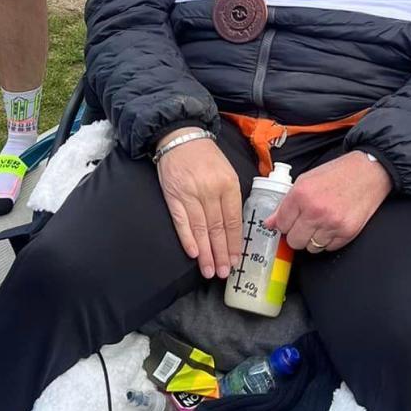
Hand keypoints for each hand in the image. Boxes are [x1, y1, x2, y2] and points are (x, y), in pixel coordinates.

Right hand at [155, 135, 243, 278]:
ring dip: (206, 253)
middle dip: (221, 253)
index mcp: (228, 184)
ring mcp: (190, 194)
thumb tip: (235, 226)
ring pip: (201, 229)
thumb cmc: (206, 156)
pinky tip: (193, 253)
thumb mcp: (228, 171)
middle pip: (217, 228)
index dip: (234, 243)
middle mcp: (210, 191)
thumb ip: (232, 197)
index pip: (233, 220)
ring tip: (210, 270)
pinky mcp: (173, 196)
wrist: (181, 137)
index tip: (236, 260)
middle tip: (224, 272)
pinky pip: (181, 221)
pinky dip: (187, 238)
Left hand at [264, 151, 391, 252]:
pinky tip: (333, 225)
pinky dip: (329, 240)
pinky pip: (329, 248)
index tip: (290, 221)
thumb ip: (286, 204)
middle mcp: (314, 211)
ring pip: (311, 248)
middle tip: (306, 223)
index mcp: (301, 194)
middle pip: (294, 241)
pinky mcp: (347, 233)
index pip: (281, 224)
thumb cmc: (338, 173)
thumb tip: (270, 223)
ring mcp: (331, 224)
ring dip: (314, 238)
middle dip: (297, 234)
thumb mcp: (306, 180)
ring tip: (322, 222)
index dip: (285, 223)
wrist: (368, 172)